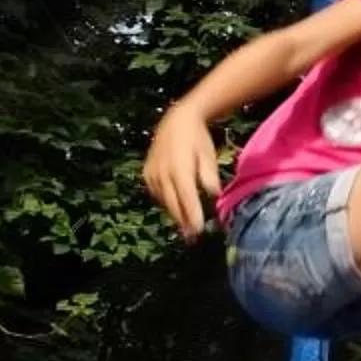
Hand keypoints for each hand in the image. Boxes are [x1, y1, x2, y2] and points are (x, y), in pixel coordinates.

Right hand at [141, 104, 222, 242]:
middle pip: (173, 203)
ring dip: (174, 215)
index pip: (186, 197)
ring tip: (186, 229)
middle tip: (192, 238)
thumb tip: (214, 194)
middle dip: (183, 221)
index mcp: (180, 168)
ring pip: (164, 201)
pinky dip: (166, 203)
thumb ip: (209, 175)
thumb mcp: (208, 154)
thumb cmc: (197, 139)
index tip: (199, 230)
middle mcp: (162, 173)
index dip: (192, 215)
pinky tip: (175, 210)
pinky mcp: (147, 174)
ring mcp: (152, 174)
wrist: (175, 121)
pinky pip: (157, 194)